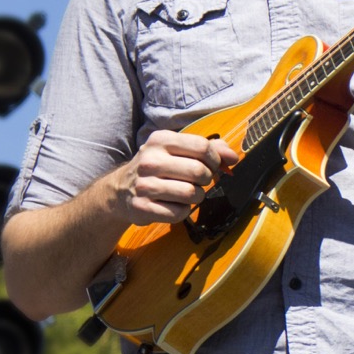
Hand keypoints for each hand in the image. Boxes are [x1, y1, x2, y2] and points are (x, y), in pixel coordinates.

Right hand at [112, 130, 238, 226]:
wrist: (121, 190)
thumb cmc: (157, 167)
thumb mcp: (177, 150)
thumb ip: (208, 148)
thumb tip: (233, 157)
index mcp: (160, 140)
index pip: (202, 147)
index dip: (215, 159)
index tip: (213, 166)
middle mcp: (150, 160)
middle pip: (198, 171)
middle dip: (206, 179)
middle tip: (200, 181)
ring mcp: (144, 185)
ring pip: (191, 194)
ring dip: (197, 197)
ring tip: (187, 193)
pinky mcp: (142, 207)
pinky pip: (179, 213)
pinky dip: (184, 211)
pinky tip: (174, 205)